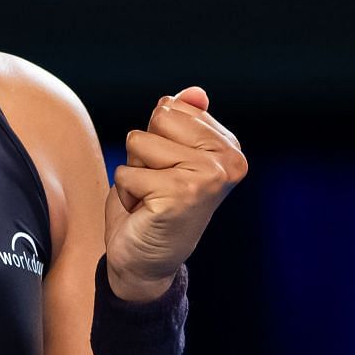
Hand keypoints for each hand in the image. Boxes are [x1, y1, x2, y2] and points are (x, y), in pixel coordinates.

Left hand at [104, 86, 247, 300]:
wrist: (145, 262)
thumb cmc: (154, 204)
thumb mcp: (166, 154)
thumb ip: (183, 121)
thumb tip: (195, 92)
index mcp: (229, 148)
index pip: (172, 107)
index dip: (157, 137)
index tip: (169, 170)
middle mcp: (228, 161)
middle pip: (158, 117)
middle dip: (144, 150)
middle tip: (157, 185)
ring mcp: (208, 177)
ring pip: (139, 141)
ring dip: (133, 171)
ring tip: (151, 198)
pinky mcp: (181, 194)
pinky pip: (126, 171)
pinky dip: (125, 193)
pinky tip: (144, 212)